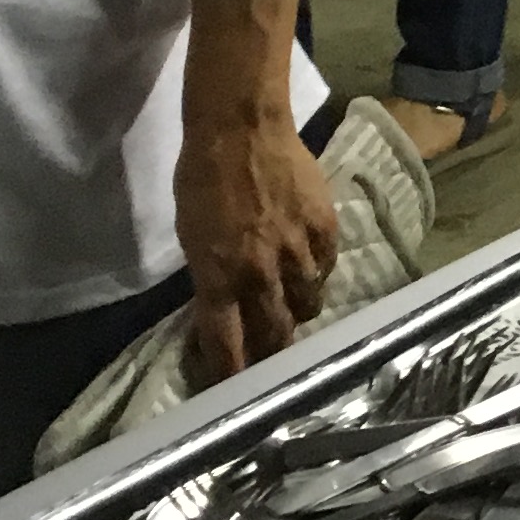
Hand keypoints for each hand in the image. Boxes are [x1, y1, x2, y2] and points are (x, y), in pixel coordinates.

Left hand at [178, 98, 338, 380]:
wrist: (241, 127)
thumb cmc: (201, 178)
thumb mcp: (191, 237)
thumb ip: (210, 276)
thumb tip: (222, 305)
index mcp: (219, 278)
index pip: (227, 346)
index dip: (231, 375)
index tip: (232, 392)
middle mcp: (260, 274)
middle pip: (275, 334)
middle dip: (272, 353)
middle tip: (272, 356)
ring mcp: (298, 251)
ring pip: (308, 304)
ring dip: (298, 309)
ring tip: (293, 302)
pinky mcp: (326, 227)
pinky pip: (327, 266)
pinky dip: (318, 271)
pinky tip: (310, 263)